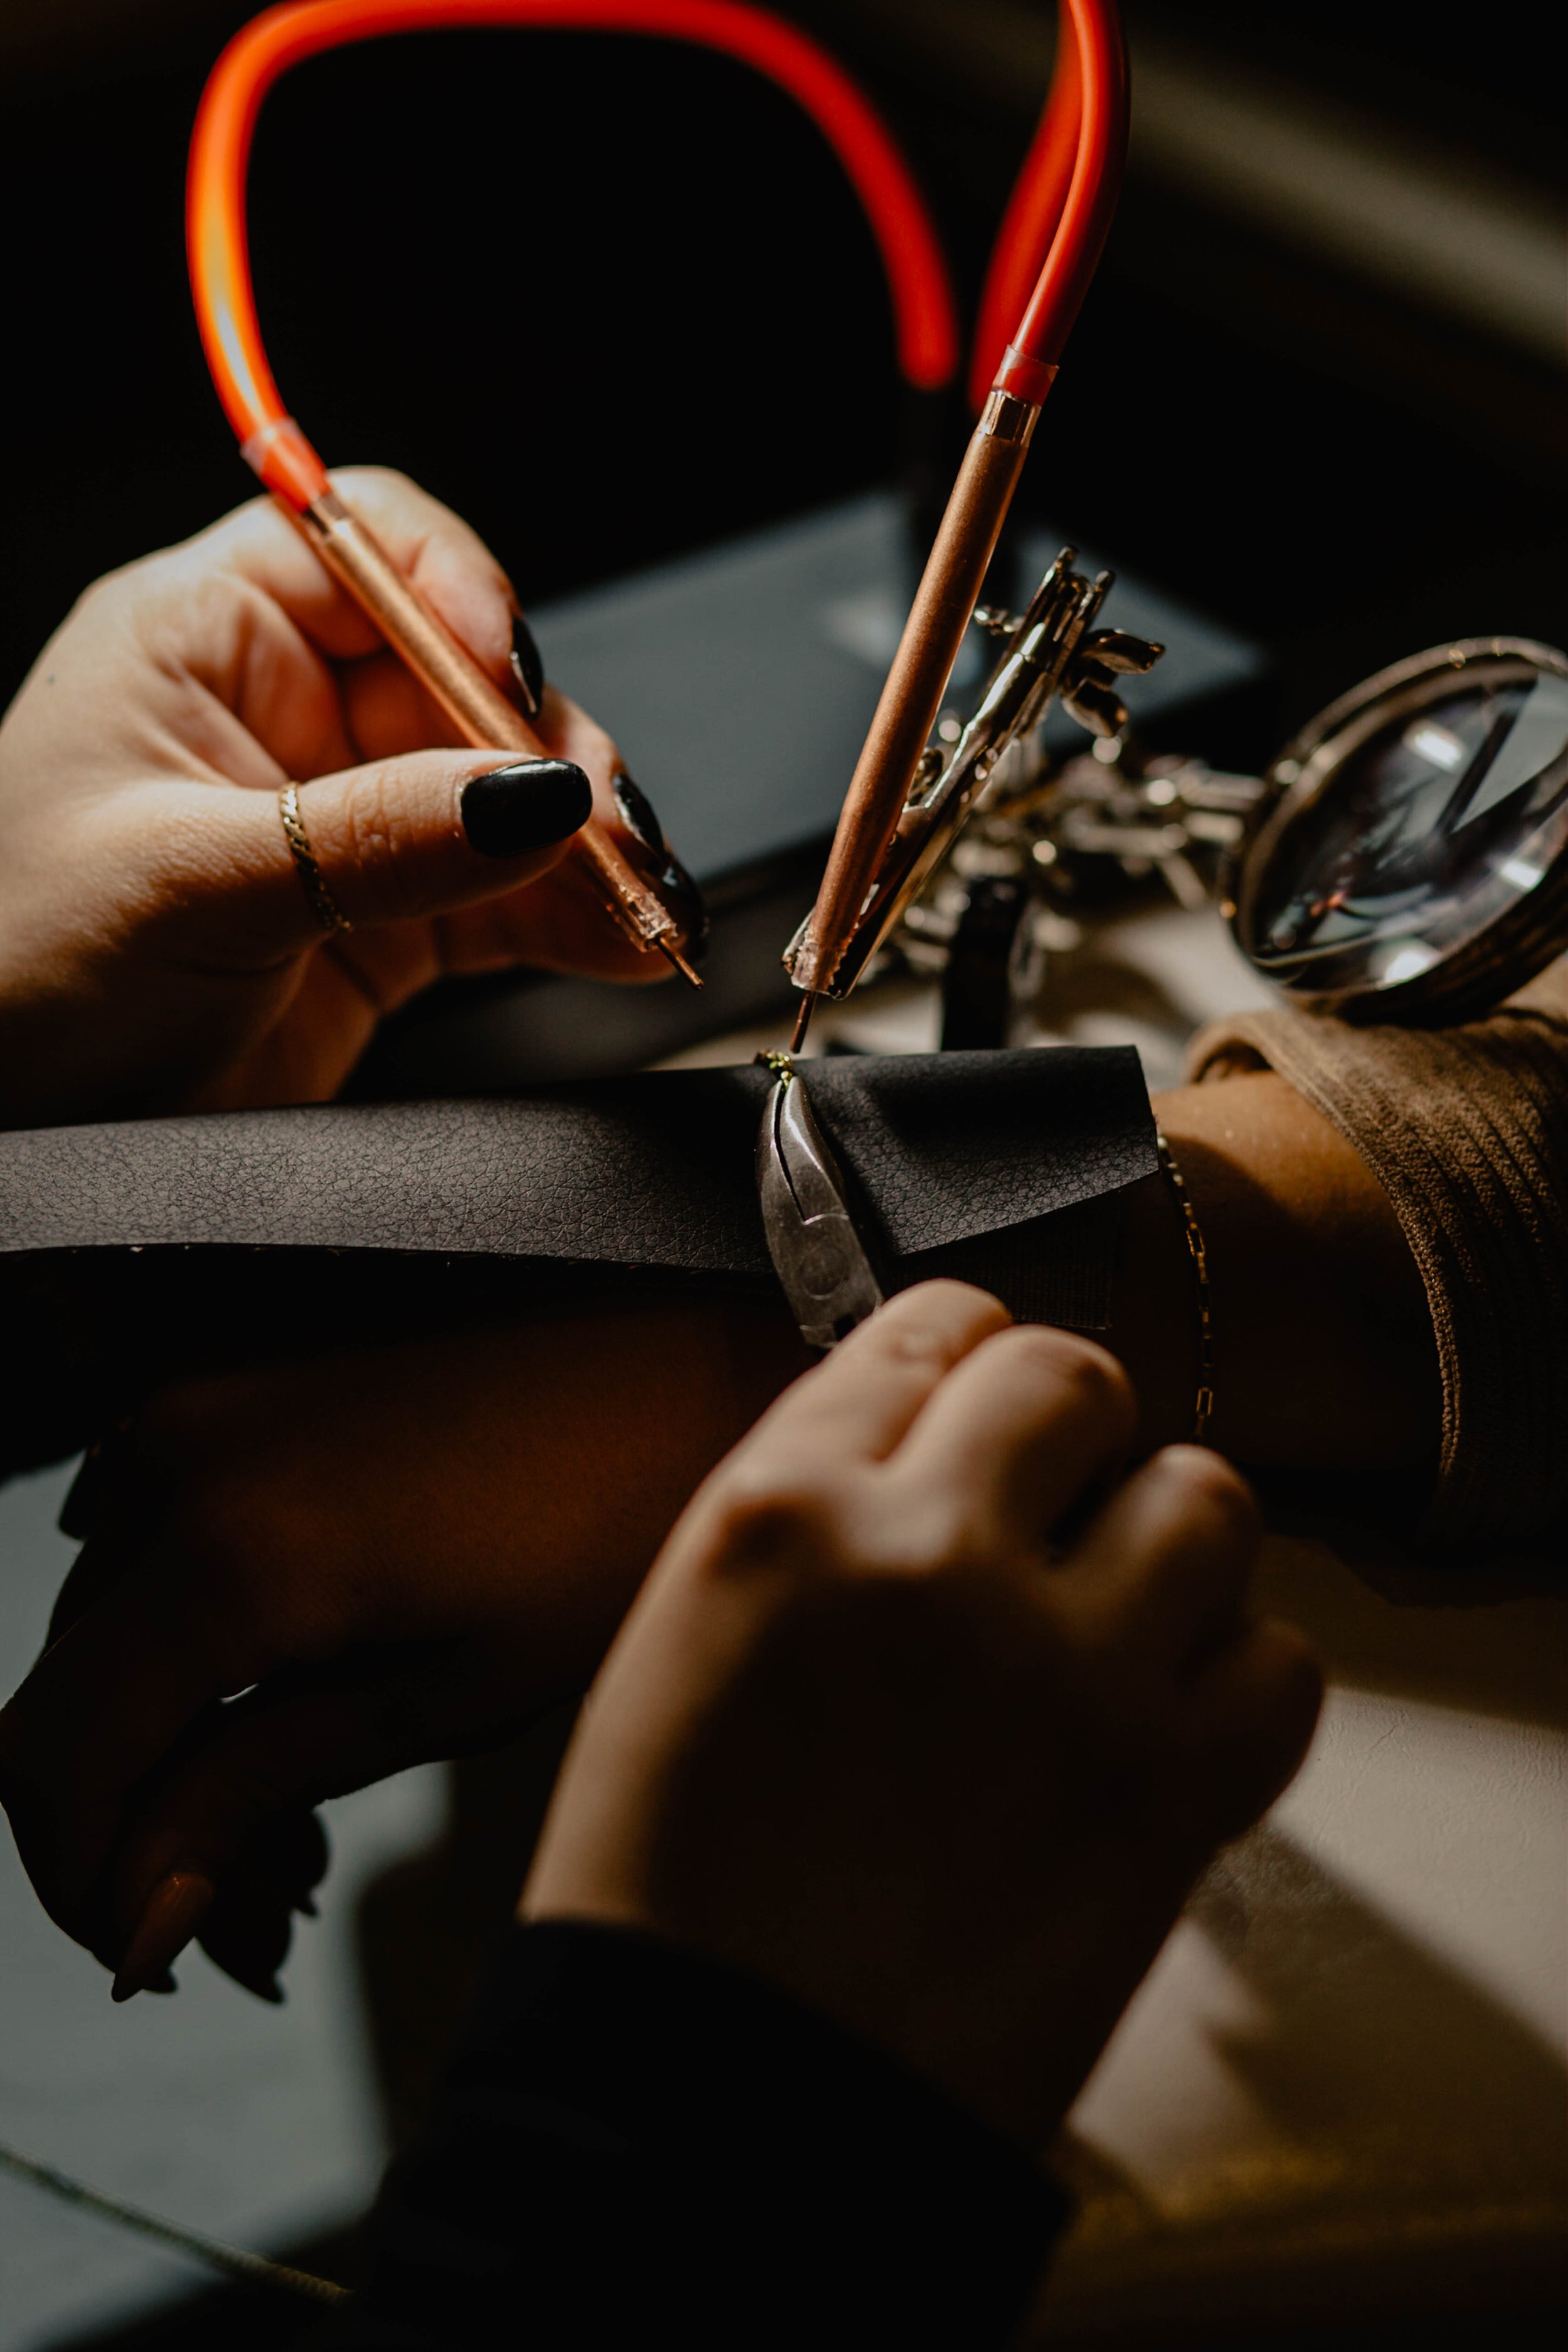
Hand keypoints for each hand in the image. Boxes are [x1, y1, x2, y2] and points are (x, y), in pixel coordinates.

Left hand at [0, 468, 696, 1127]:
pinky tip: (626, 943)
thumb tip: (530, 792)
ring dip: (588, 844)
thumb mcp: (192, 882)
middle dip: (552, 753)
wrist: (4, 1137)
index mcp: (203, 639)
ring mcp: (345, 822)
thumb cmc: (18, 974)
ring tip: (641, 901)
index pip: (367, 549)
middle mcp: (285, 715)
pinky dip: (577, 921)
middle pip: (468, 679)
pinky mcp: (388, 925)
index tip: (512, 682)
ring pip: (509, 795)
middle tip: (603, 830)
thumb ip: (374, 834)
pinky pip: (511, 900)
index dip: (459, 592)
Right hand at [0, 1296, 804, 1999]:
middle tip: (258, 1921)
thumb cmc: (601, 1537)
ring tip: (296, 1849)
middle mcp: (176, 1469)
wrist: (682, 1369)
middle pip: (66, 1702)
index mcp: (229, 1555)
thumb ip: (254, 1792)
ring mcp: (198, 1420)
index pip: (56, 1760)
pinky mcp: (232, 1401)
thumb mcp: (437, 1699)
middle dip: (133, 1835)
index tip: (162, 1956)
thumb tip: (134, 1919)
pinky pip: (148, 1552)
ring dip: (166, 1756)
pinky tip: (286, 1725)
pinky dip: (189, 1659)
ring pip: (106, 1636)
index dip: (83, 1882)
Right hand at [527, 1282, 1321, 2146]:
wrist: (719, 2105)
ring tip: (1118, 1614)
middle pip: (1076, 1376)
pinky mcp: (1164, 1792)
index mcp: (782, 1512)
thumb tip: (936, 1451)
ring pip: (1207, 1496)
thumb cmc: (673, 1890)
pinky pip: (1279, 1660)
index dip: (966, 1358)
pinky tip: (1164, 1719)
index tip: (981, 1397)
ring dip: (1169, 1541)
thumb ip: (815, 1516)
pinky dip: (1237, 1680)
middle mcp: (928, 1556)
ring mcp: (1060, 1668)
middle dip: (1071, 1429)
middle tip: (1053, 1505)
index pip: (927, 1329)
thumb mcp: (685, 1637)